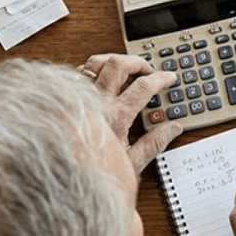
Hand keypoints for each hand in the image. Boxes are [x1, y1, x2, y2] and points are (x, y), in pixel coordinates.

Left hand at [78, 53, 180, 172]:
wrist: (63, 175)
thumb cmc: (94, 171)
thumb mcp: (132, 162)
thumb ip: (154, 143)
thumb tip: (172, 129)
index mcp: (116, 115)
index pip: (143, 86)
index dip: (161, 78)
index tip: (168, 79)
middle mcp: (97, 101)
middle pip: (119, 63)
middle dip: (138, 62)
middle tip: (148, 70)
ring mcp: (80, 96)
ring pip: (97, 62)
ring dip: (115, 60)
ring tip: (126, 68)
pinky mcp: (67, 97)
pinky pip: (80, 72)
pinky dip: (95, 70)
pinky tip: (102, 78)